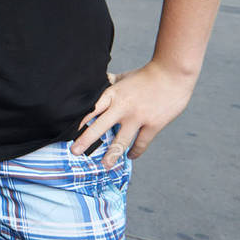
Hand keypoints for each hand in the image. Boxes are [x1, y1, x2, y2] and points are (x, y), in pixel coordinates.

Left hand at [71, 60, 195, 167]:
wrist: (173, 73)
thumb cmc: (146, 75)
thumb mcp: (123, 77)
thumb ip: (109, 84)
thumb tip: (96, 84)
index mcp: (112, 94)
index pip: (91, 109)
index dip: (79, 121)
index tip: (66, 131)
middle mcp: (122, 107)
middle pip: (100, 127)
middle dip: (86, 140)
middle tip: (74, 152)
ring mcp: (138, 117)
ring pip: (121, 141)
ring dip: (112, 155)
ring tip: (105, 165)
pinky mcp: (153, 124)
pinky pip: (141, 143)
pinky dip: (135, 151)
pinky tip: (130, 156)